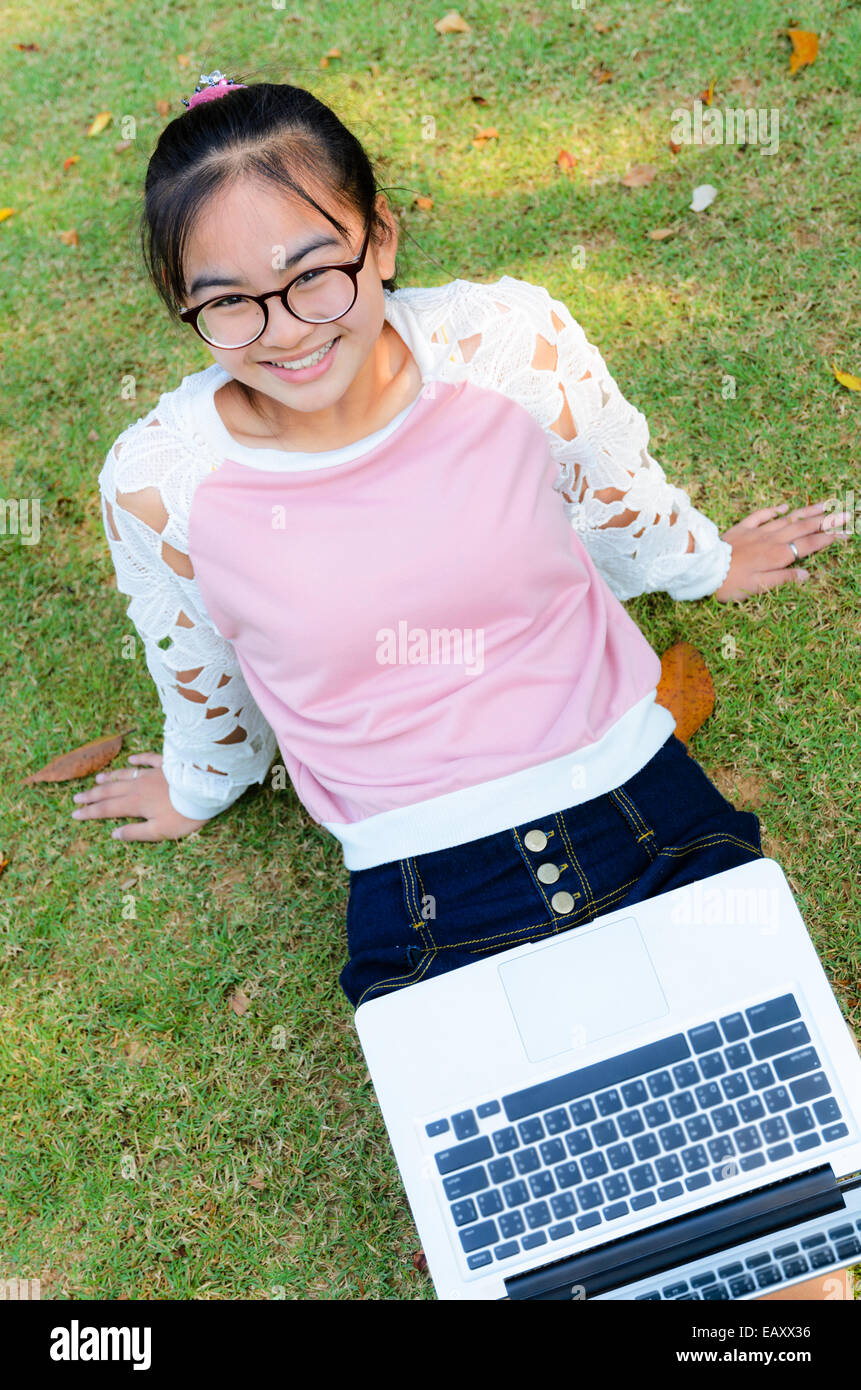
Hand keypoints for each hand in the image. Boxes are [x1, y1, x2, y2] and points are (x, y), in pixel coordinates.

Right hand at [70, 751, 210, 841]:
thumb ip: (135, 832)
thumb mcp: (159, 831)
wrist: (204, 791)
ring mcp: (152, 773)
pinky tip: (132, 757)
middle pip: (110, 790)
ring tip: (98, 779)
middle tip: (76, 797)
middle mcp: (139, 787)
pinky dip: (139, 758)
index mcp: (135, 804)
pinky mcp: (166, 765)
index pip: (106, 809)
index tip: (74, 814)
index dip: (90, 812)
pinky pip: (149, 759)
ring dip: (110, 777)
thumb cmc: (183, 815)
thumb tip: (114, 834)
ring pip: (125, 774)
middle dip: (92, 795)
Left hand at [714, 499, 850, 601]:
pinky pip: (761, 516)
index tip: (846, 532)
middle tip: (846, 512)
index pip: (809, 544)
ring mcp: (756, 532)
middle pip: (803, 527)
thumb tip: (807, 575)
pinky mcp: (742, 529)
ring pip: (787, 519)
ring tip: (825, 504)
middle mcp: (770, 540)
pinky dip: (774, 510)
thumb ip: (783, 580)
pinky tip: (785, 506)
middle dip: (826, 520)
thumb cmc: (730, 583)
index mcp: (777, 555)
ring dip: (807, 511)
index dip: (828, 538)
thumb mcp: (759, 587)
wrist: (702, 568)